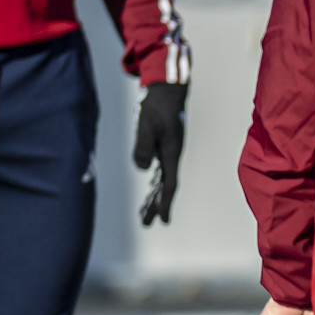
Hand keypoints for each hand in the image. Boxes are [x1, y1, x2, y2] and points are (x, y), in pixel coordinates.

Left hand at [133, 81, 186, 225]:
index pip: (168, 184)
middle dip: (156, 205)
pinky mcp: (164, 145)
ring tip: (145, 211)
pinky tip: (149, 187)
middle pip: (165, 186)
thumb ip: (143, 147)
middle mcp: (172, 155)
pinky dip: (154, 182)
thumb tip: (142, 168)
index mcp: (171, 152)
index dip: (164, 203)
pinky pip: (159, 169)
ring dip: (154, 196)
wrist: (167, 91)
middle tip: (147, 223)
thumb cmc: (157, 107)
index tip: (161, 220)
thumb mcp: (147, 126)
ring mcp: (169, 151)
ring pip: (162, 178)